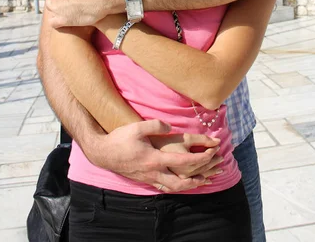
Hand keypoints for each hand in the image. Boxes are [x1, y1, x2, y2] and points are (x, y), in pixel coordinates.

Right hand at [88, 120, 219, 192]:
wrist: (103, 153)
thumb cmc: (120, 139)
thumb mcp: (137, 127)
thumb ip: (155, 125)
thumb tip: (169, 125)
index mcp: (155, 159)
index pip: (182, 162)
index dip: (199, 159)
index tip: (211, 154)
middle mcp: (153, 172)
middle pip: (180, 182)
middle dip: (197, 179)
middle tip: (211, 174)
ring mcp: (148, 177)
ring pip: (172, 187)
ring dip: (188, 185)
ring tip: (201, 182)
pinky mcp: (144, 179)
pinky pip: (163, 187)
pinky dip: (176, 186)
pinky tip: (181, 184)